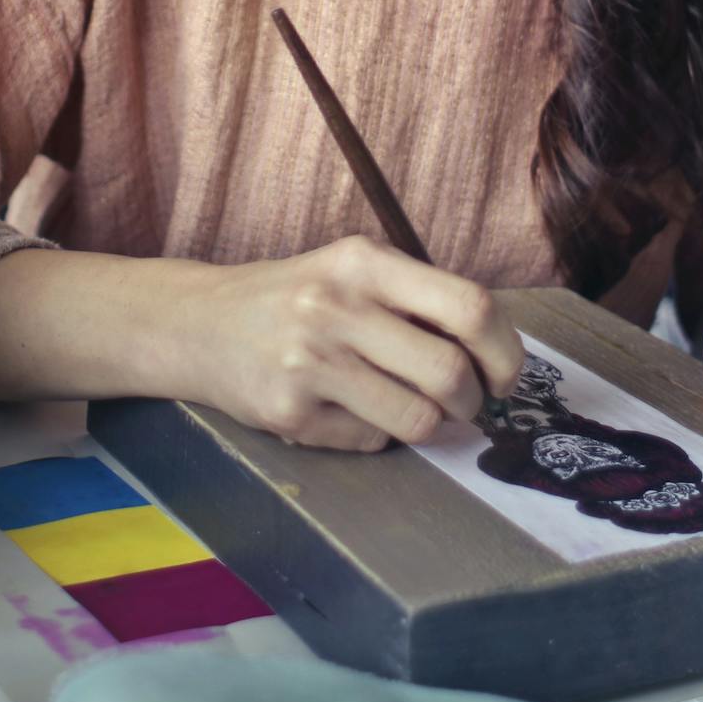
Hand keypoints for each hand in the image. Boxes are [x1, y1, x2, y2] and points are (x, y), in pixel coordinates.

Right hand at [188, 236, 524, 452]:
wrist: (197, 324)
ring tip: (414, 409)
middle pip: (450, 373)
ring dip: (431, 424)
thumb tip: (498, 356)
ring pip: (417, 419)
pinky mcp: (288, 412)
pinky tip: (350, 410)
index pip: (469, 306)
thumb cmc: (295, 298)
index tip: (505, 375)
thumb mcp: (352, 271)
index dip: (505, 351)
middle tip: (466, 405)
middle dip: (473, 402)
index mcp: (364, 262)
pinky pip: (371, 440)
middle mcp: (336, 306)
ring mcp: (309, 362)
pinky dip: (377, 433)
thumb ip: (418, 299)